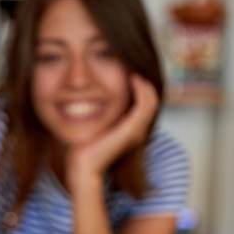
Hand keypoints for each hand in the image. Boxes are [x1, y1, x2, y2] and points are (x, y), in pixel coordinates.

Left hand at [65, 74, 159, 192]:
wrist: (82, 164)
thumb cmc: (84, 146)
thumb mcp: (96, 126)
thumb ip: (101, 114)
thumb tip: (92, 97)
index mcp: (132, 131)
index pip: (145, 105)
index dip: (141, 88)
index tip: (129, 72)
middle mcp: (138, 132)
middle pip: (152, 100)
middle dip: (145, 83)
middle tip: (134, 68)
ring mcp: (137, 131)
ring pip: (151, 100)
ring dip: (145, 83)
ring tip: (134, 71)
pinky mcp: (132, 130)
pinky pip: (145, 104)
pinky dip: (142, 89)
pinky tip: (132, 77)